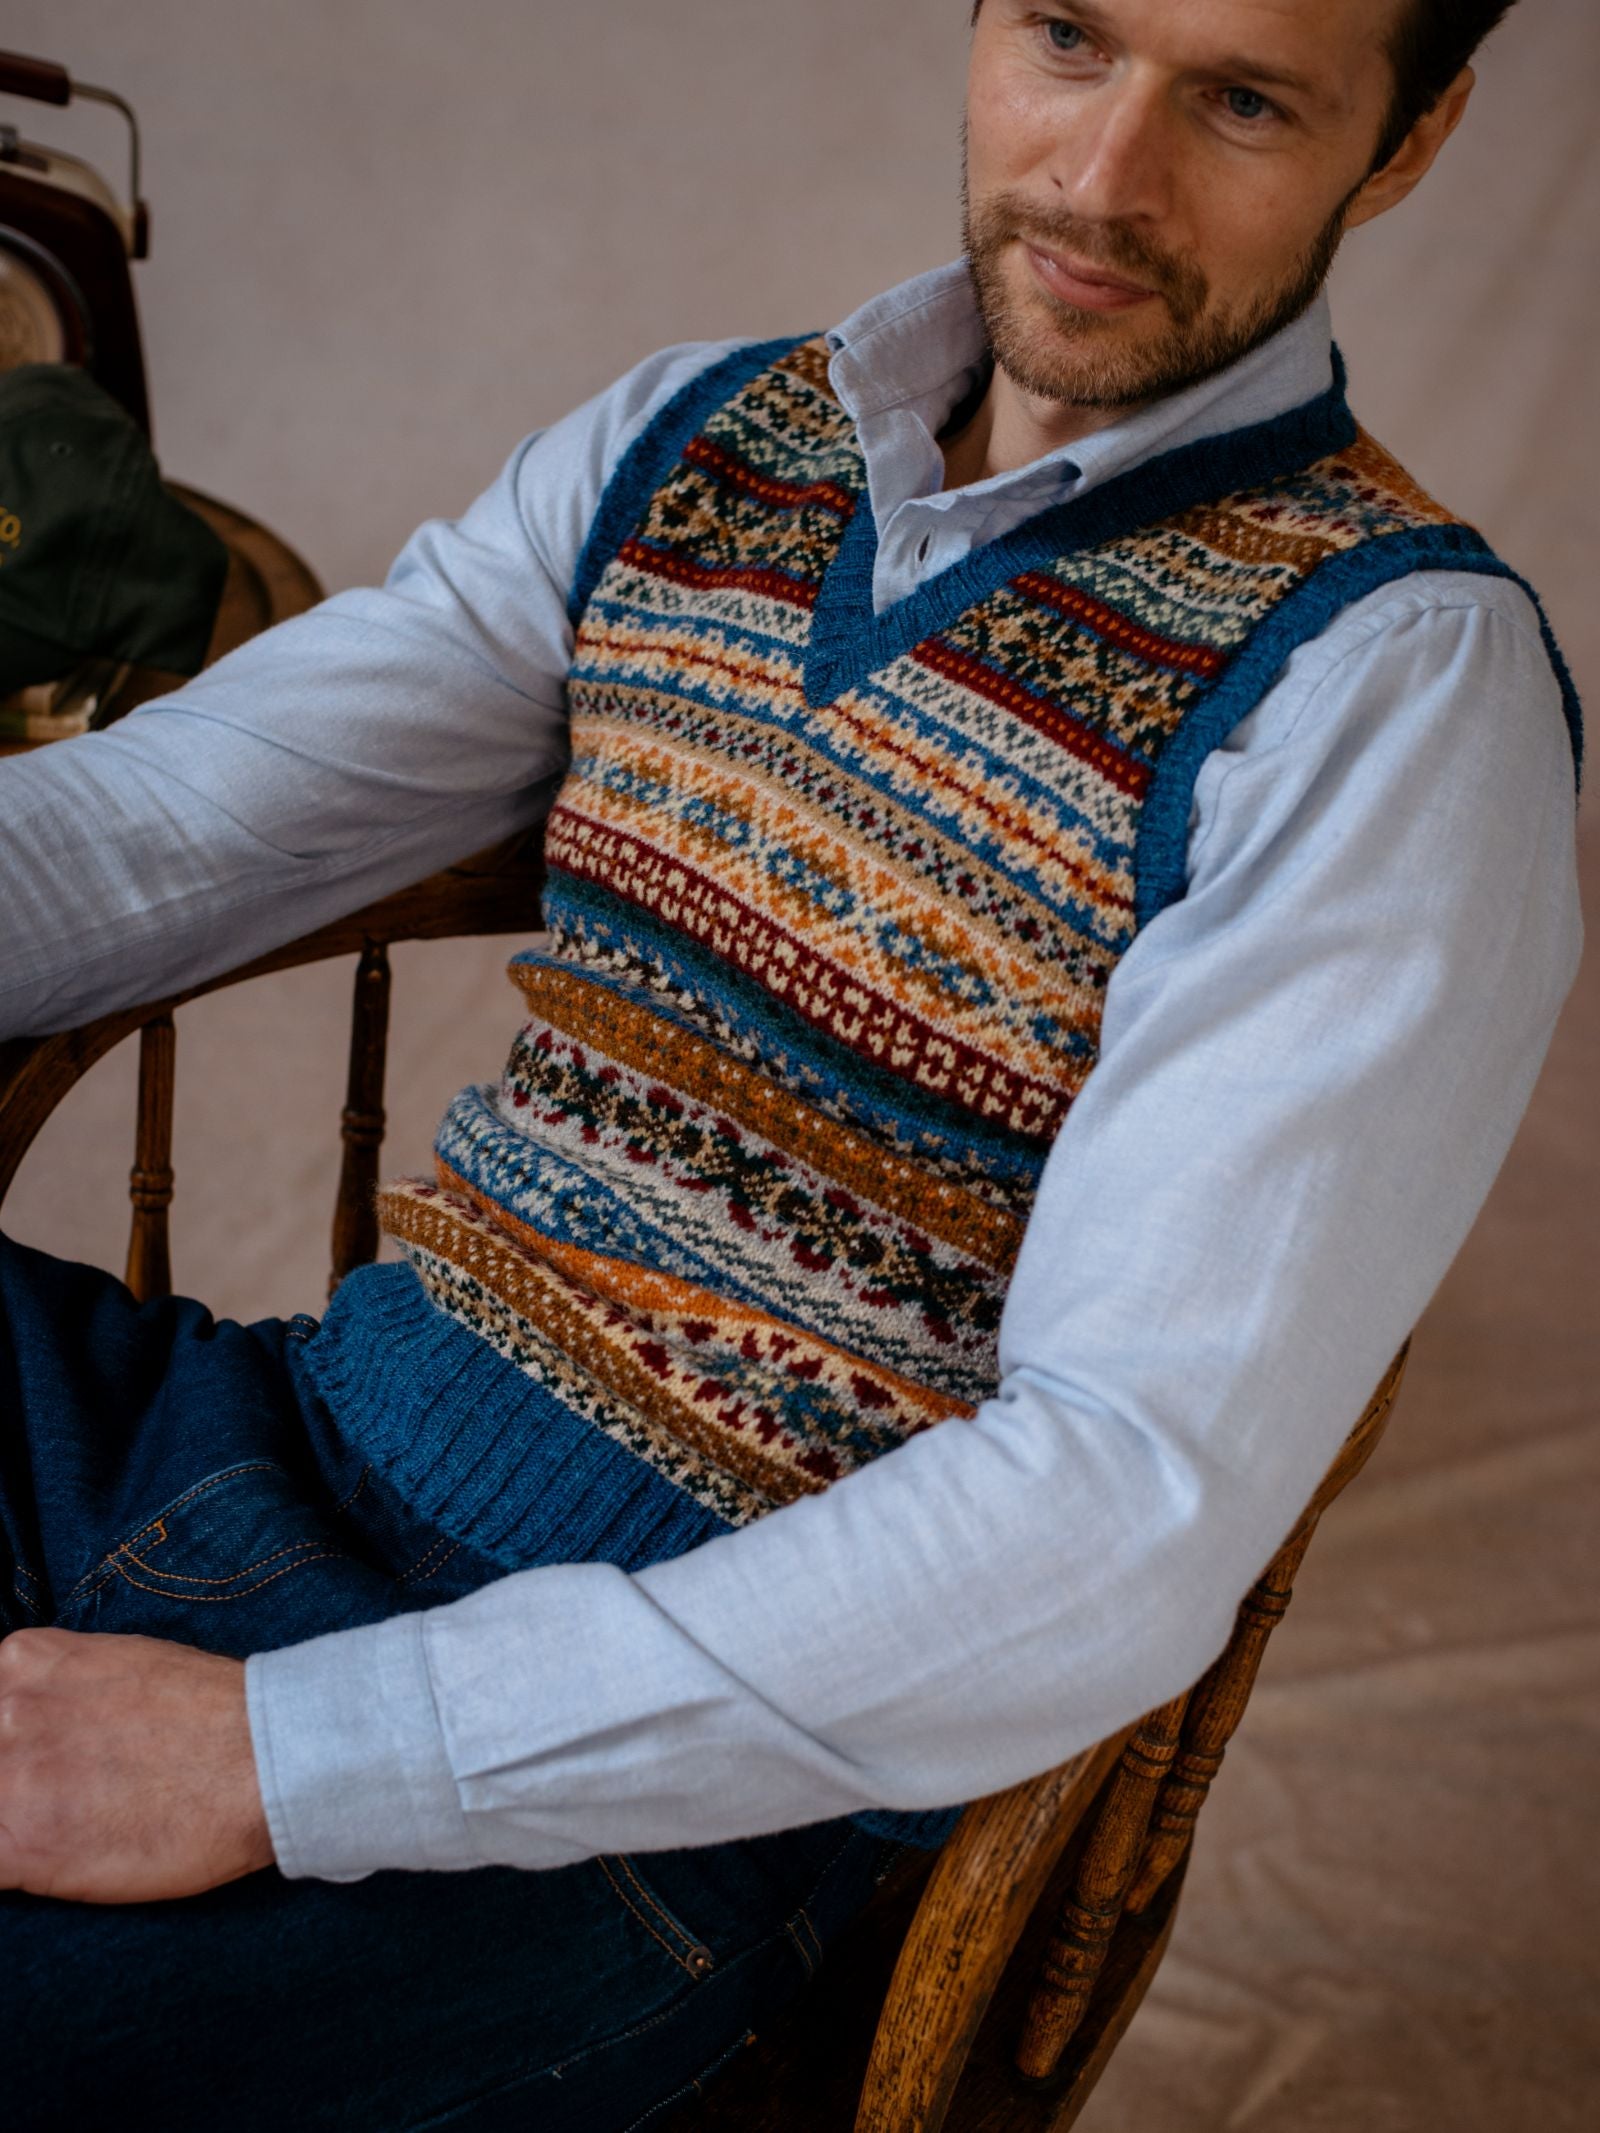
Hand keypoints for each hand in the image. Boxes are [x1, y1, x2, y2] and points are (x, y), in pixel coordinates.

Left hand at [0, 1627, 274, 1903]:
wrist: (266, 1759)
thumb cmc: (210, 1711)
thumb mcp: (118, 1663)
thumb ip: (55, 1686)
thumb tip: (31, 1719)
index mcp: (24, 1661)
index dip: (13, 1747)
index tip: (36, 1763)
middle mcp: (6, 1712)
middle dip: (17, 1782)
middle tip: (71, 1792)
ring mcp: (12, 1779)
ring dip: (16, 1823)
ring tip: (75, 1825)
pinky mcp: (23, 1848)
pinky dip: (16, 1869)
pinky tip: (57, 1864)